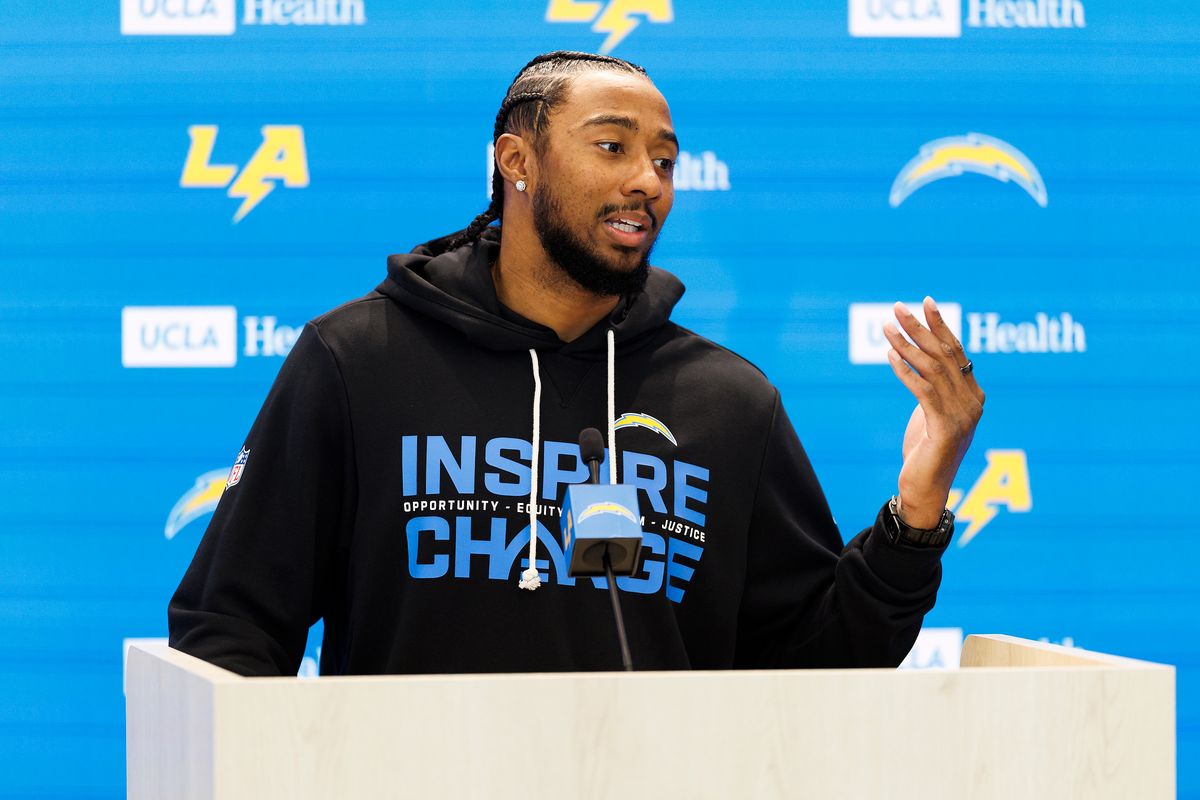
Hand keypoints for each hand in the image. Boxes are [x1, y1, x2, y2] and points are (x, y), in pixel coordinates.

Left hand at [882, 298, 984, 528]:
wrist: (927, 490)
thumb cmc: (926, 452)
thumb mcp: (931, 413)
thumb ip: (932, 389)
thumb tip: (921, 361)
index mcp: (973, 395)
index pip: (957, 351)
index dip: (940, 325)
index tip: (924, 302)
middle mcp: (972, 402)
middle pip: (944, 354)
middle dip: (920, 327)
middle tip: (898, 307)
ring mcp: (962, 416)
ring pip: (933, 369)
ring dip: (907, 345)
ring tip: (885, 327)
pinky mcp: (945, 429)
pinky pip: (923, 392)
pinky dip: (905, 371)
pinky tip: (889, 356)